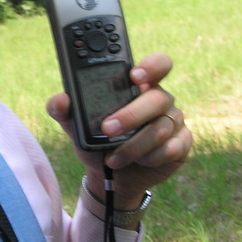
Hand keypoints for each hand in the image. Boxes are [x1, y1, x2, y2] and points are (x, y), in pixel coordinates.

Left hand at [47, 53, 192, 210]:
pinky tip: (138, 162)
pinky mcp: (181, 145)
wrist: (109, 176)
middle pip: (158, 97)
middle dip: (132, 114)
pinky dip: (151, 157)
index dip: (152, 65)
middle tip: (107, 129)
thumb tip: (60, 100)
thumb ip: (66, 110)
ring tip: (112, 158)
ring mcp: (173, 122)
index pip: (158, 65)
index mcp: (139, 85)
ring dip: (134, 145)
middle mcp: (160, 99)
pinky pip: (172, 148)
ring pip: (161, 127)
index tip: (135, 75)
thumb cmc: (96, 140)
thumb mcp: (77, 126)